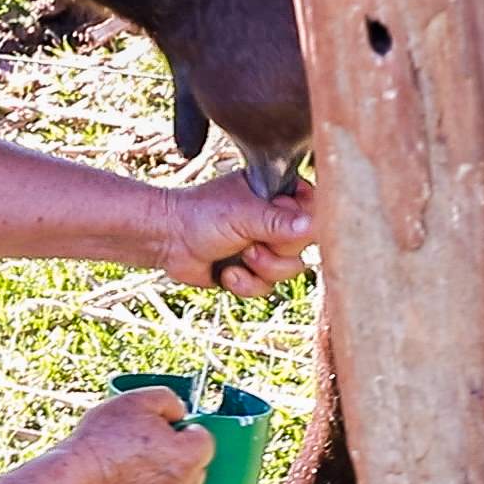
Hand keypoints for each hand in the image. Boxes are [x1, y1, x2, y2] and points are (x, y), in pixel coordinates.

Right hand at [58, 387, 213, 483]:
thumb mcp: (135, 400)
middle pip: (196, 466)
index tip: (157, 432)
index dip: (180, 431)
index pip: (202, 439)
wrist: (76, 479)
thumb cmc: (102, 440)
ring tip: (140, 474)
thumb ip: (169, 400)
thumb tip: (180, 413)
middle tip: (143, 451)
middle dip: (177, 456)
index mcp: (189, 455)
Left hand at [158, 173, 315, 296]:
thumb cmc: (201, 215)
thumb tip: (312, 226)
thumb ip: (278, 221)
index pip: (315, 211)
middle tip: (249, 242)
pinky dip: (245, 284)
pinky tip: (226, 272)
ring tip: (238, 256)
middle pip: (305, 246)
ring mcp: (267, 246)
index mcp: (279, 195)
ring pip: (290, 270)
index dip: (301, 226)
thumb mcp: (243, 214)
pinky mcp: (254, 271)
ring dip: (261, 268)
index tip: (276, 227)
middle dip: (275, 251)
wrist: (168, 241)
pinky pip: (267, 287)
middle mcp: (277, 220)